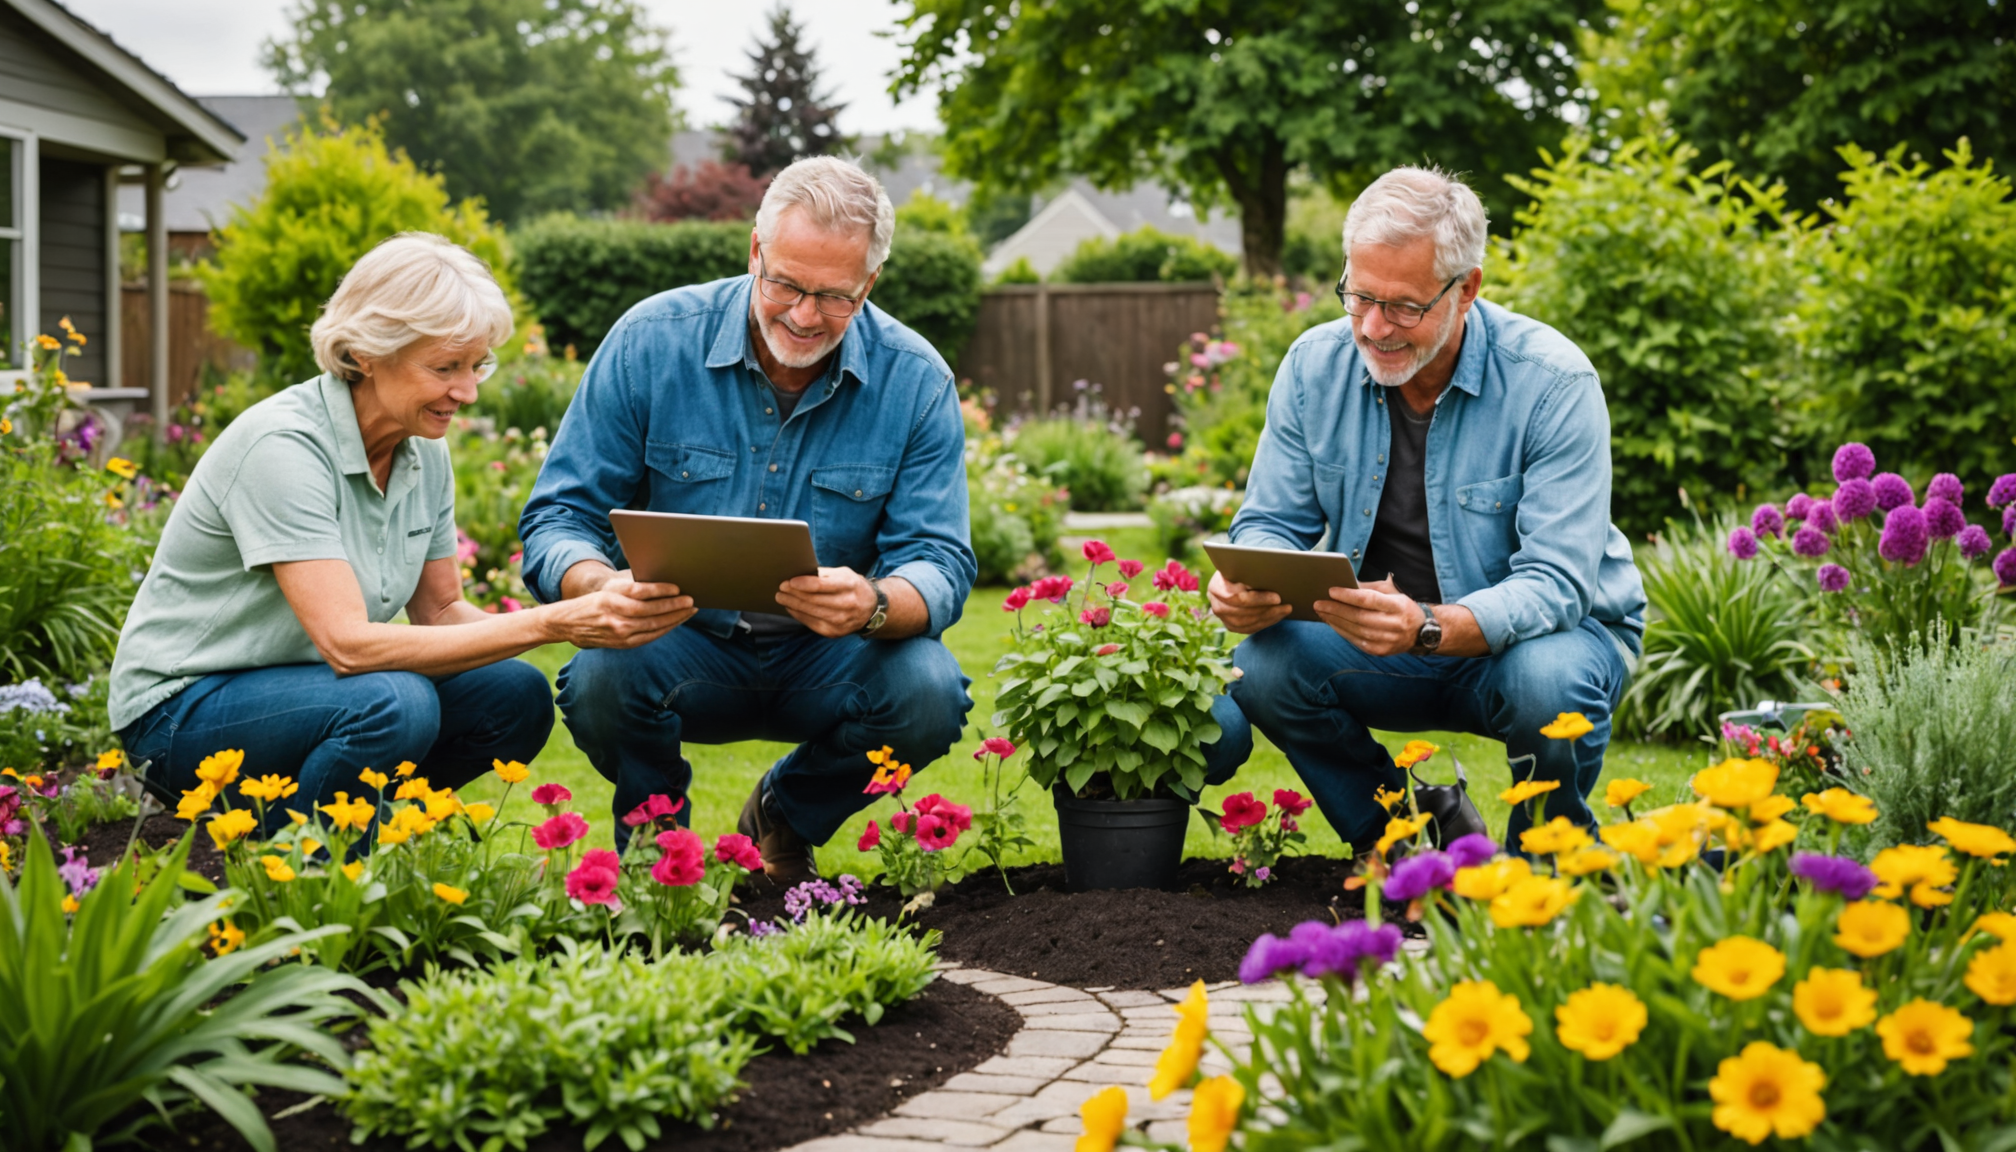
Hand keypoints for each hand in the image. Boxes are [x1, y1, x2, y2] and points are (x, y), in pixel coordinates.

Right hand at [548, 575, 693, 647]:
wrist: (567, 624)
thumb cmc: (592, 602)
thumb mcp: (607, 591)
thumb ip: (629, 590)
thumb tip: (659, 584)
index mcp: (610, 599)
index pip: (640, 594)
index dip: (660, 591)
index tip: (677, 587)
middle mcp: (615, 617)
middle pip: (651, 612)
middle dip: (674, 607)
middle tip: (692, 600)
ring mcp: (619, 633)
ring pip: (653, 626)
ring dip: (674, 619)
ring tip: (689, 611)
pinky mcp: (622, 644)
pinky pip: (649, 637)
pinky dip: (664, 629)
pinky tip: (676, 622)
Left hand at [776, 566, 876, 637]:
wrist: (870, 609)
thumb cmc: (851, 586)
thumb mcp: (843, 574)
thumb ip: (824, 574)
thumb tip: (799, 573)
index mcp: (850, 585)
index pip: (822, 585)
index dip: (803, 584)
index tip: (790, 581)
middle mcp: (848, 604)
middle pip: (814, 600)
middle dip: (794, 594)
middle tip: (781, 589)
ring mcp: (842, 621)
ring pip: (811, 612)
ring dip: (793, 605)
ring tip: (781, 598)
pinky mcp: (835, 632)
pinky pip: (812, 623)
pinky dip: (799, 615)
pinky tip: (791, 608)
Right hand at [1209, 570, 1291, 633]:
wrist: (1232, 575)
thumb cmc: (1241, 566)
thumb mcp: (1243, 565)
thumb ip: (1251, 570)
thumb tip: (1272, 574)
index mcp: (1215, 586)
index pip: (1236, 597)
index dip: (1257, 599)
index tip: (1278, 597)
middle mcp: (1215, 603)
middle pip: (1241, 612)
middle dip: (1266, 610)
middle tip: (1287, 606)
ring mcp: (1222, 617)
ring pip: (1245, 623)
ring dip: (1269, 617)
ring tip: (1286, 610)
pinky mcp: (1231, 625)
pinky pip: (1249, 628)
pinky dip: (1265, 623)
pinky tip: (1279, 616)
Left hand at [1313, 577, 1424, 655]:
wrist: (1422, 633)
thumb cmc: (1402, 607)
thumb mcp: (1392, 592)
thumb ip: (1369, 588)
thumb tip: (1344, 585)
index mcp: (1398, 606)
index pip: (1369, 600)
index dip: (1348, 595)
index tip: (1331, 590)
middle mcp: (1394, 625)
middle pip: (1359, 617)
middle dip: (1335, 610)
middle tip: (1318, 603)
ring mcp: (1387, 641)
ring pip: (1355, 630)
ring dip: (1335, 621)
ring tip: (1321, 612)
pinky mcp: (1380, 652)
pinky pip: (1356, 640)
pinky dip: (1341, 631)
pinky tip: (1332, 623)